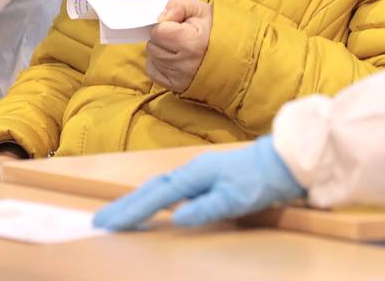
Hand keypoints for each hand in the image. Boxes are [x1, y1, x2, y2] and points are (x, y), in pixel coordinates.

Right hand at [92, 136, 304, 230]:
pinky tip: (153, 206)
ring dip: (137, 201)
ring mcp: (199, 173)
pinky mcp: (206, 178)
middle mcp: (192, 171)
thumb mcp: (236, 198)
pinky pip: (171, 189)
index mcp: (195, 175)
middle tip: (101, 220)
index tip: (108, 223)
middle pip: (151, 190)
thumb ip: (206, 208)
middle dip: (125, 205)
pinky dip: (154, 198)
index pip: (156, 197)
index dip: (131, 211)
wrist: (283, 161)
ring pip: (160, 188)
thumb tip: (178, 217)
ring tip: (118, 214)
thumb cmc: (261, 179)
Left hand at [145, 0, 211, 92]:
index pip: (158, 31)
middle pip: (153, 45)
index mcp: (191, 42)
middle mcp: (184, 63)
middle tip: (178, 36)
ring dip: (161, 50)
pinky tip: (173, 58)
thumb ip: (178, 5)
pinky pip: (153, 71)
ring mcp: (179, 77)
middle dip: (162, 38)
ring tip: (178, 47)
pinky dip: (159, 64)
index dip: (165, 25)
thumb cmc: (214, 30)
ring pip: (152, 58)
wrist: (231, 55)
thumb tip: (160, 16)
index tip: (176, 25)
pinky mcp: (175, 86)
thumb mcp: (201, 10)